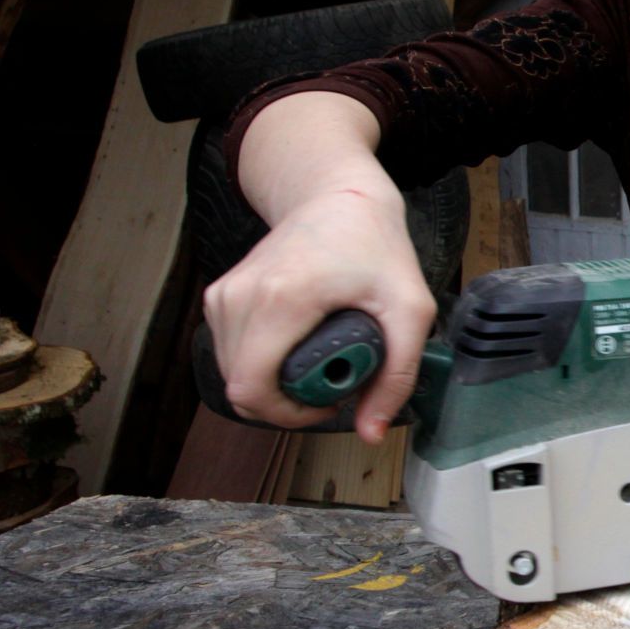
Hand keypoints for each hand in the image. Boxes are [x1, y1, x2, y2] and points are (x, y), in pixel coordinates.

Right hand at [201, 186, 435, 443]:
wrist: (337, 195)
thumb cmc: (374, 244)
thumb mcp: (410, 309)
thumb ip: (397, 376)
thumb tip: (371, 433)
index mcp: (280, 298)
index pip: (253, 388)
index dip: (289, 415)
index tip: (330, 401)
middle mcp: (240, 297)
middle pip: (241, 388)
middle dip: (287, 402)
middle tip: (332, 378)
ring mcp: (223, 296)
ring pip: (233, 375)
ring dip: (275, 383)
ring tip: (321, 358)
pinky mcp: (219, 297)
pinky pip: (231, 354)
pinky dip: (262, 363)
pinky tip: (299, 345)